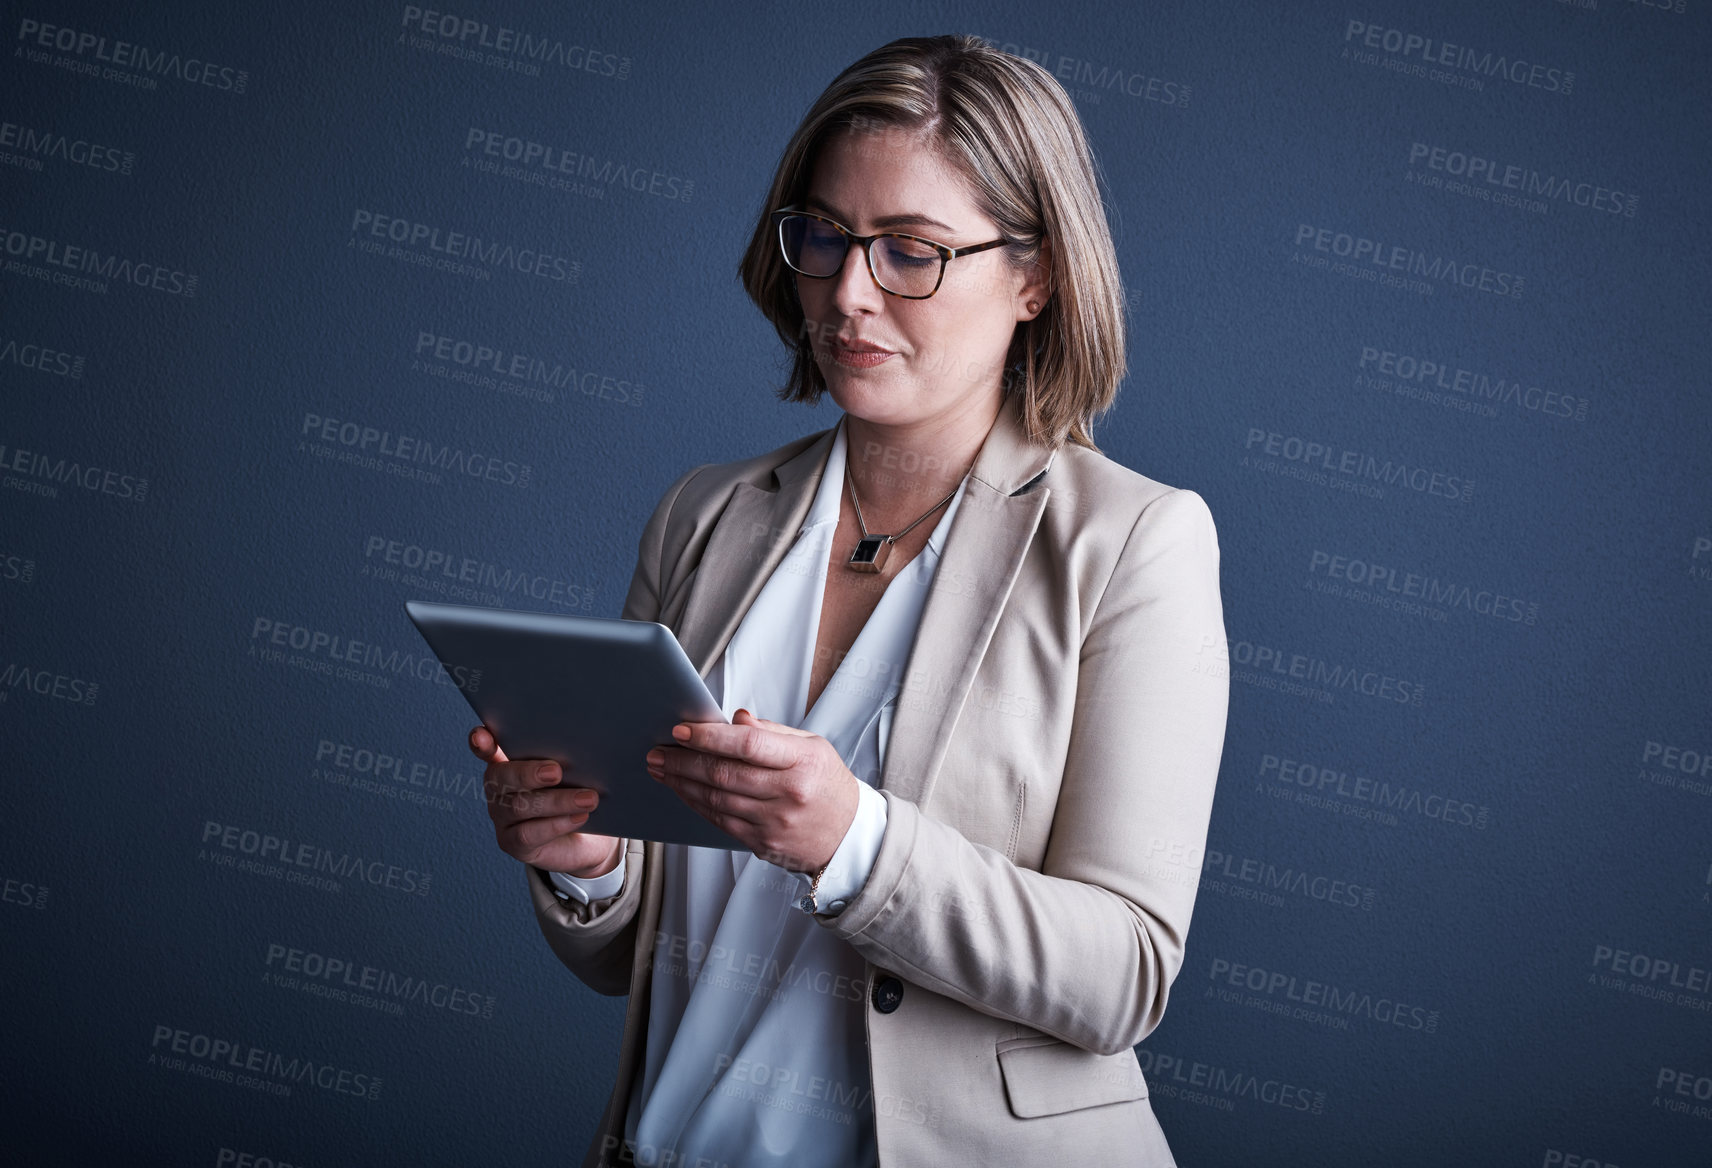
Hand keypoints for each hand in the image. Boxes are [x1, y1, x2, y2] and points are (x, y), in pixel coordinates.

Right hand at [469, 726, 622, 877]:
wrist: (587, 840)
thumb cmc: (577, 794)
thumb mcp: (575, 773)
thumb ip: (568, 759)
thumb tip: (580, 749)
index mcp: (508, 762)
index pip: (488, 749)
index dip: (481, 743)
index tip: (482, 735)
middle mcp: (499, 789)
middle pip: (501, 777)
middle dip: (528, 773)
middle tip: (557, 771)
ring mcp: (502, 817)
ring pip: (519, 806)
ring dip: (557, 801)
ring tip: (588, 798)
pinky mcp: (512, 843)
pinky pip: (528, 834)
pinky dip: (556, 824)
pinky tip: (579, 817)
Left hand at [645, 708, 859, 873]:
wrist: (849, 836)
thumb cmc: (828, 784)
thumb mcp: (813, 746)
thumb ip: (773, 731)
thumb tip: (736, 718)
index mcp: (803, 761)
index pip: (748, 744)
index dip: (710, 736)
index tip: (682, 730)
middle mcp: (788, 793)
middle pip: (724, 773)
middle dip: (683, 761)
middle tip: (658, 751)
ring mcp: (775, 822)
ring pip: (716, 799)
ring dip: (682, 783)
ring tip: (660, 769)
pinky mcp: (763, 844)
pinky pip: (720, 821)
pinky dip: (696, 804)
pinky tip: (682, 791)